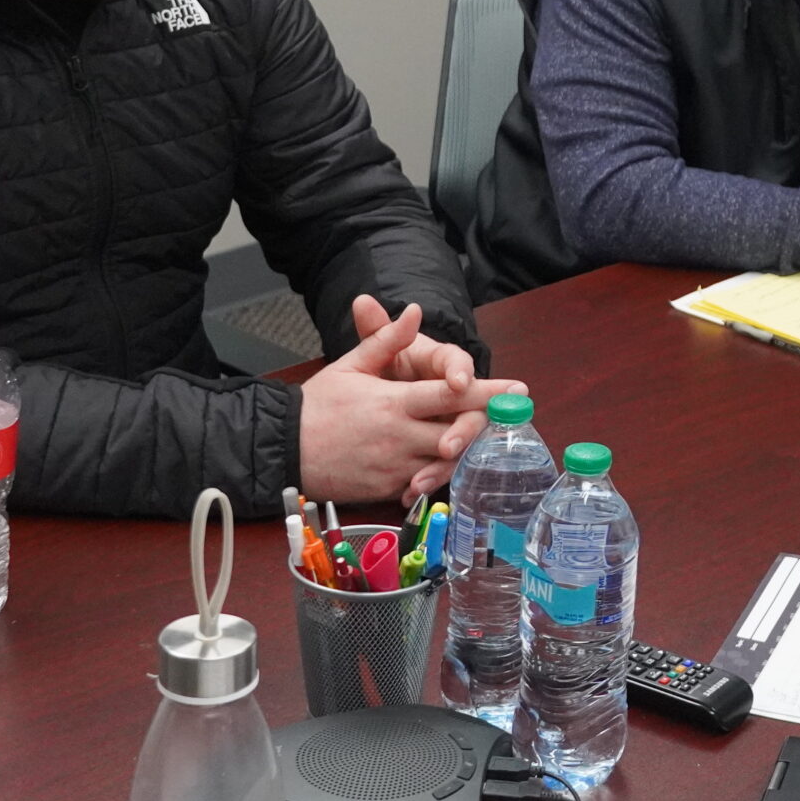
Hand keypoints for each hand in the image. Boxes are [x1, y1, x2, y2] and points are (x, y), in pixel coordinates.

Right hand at [297, 299, 520, 503]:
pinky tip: (451, 464)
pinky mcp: (389, 488)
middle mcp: (401, 436)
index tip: (516, 388)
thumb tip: (414, 312)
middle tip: (513, 414)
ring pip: (447, 462)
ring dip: (468, 451)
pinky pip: (425, 482)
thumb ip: (386, 340)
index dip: (486, 391)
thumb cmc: (317, 405)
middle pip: (458, 432)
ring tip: (490, 439)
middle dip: (487, 423)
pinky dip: (439, 473)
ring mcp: (396, 466)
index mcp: (394, 402)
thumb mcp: (351, 365)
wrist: (284, 449)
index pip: (451, 395)